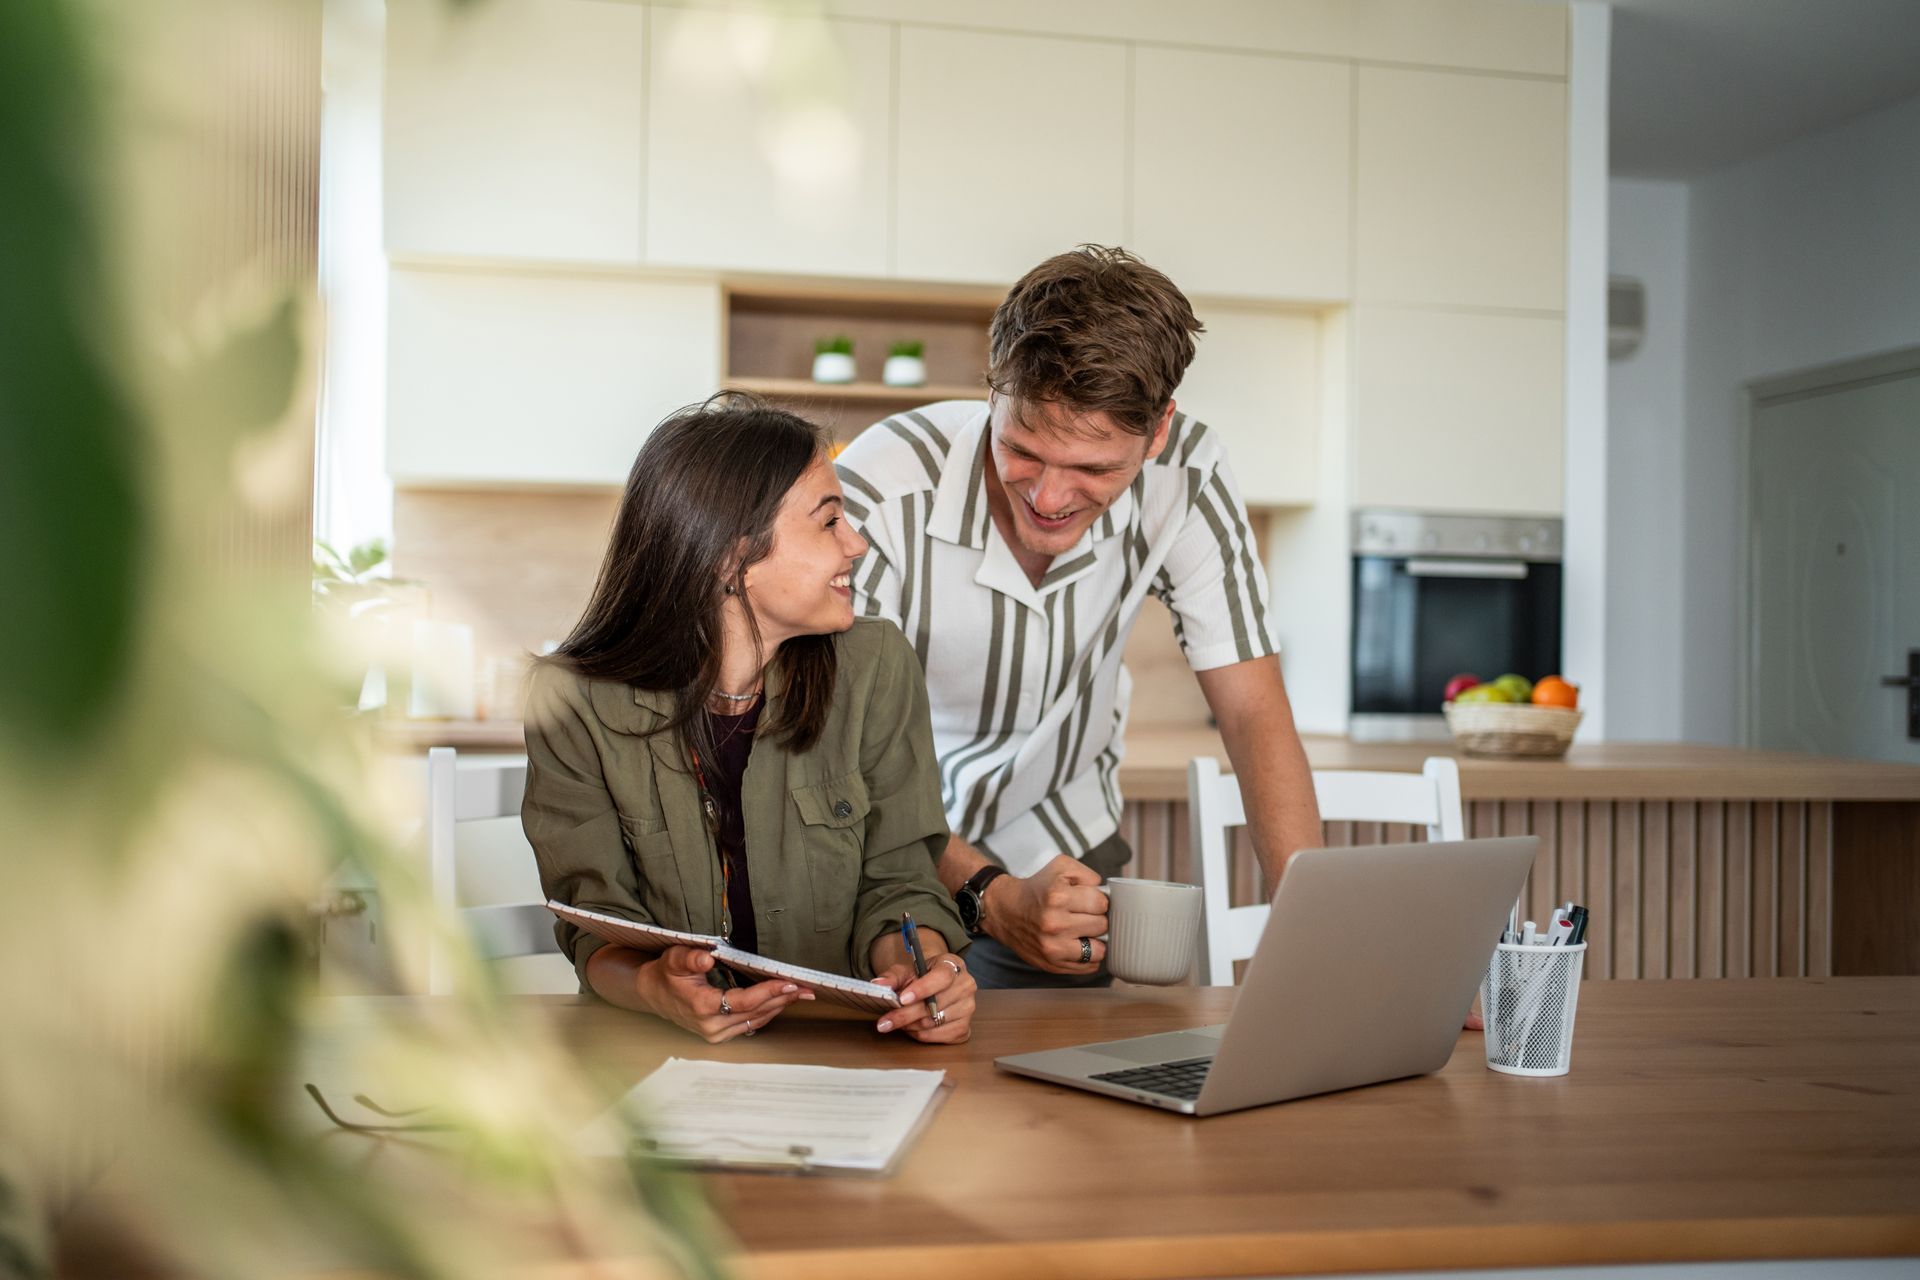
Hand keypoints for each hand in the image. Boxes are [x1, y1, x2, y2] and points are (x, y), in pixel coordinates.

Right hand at [637, 945, 811, 1042]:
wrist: (653, 993)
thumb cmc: (667, 973)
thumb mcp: (674, 958)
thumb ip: (690, 958)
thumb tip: (707, 957)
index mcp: (702, 1006)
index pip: (744, 1001)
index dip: (768, 991)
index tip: (788, 982)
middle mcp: (711, 1025)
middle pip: (756, 1012)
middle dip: (783, 998)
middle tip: (807, 988)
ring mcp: (716, 1033)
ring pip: (756, 1021)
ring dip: (779, 1006)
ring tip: (801, 994)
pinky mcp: (720, 1035)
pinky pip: (750, 1025)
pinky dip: (767, 1013)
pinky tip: (781, 1002)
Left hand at [872, 951, 975, 1043]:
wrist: (935, 985)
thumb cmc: (921, 977)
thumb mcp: (905, 971)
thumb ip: (891, 977)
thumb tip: (878, 985)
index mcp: (953, 965)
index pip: (942, 977)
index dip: (922, 989)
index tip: (902, 999)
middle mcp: (966, 986)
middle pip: (936, 1004)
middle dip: (906, 1015)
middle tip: (885, 1021)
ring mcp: (968, 1008)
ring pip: (935, 1022)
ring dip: (911, 1026)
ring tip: (897, 1022)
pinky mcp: (965, 1028)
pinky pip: (940, 1037)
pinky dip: (922, 1035)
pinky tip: (911, 1029)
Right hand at [983, 854, 1108, 973]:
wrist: (1005, 911)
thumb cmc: (1037, 889)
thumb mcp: (1060, 867)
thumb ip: (1088, 875)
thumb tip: (1107, 894)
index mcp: (1057, 897)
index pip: (1101, 904)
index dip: (1098, 900)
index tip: (1088, 900)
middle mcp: (1054, 924)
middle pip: (1102, 926)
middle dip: (1096, 918)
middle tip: (1083, 915)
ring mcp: (1052, 948)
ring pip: (1099, 951)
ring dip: (1095, 940)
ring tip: (1083, 931)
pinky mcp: (1051, 965)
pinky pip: (1087, 967)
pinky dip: (1088, 956)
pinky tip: (1077, 944)